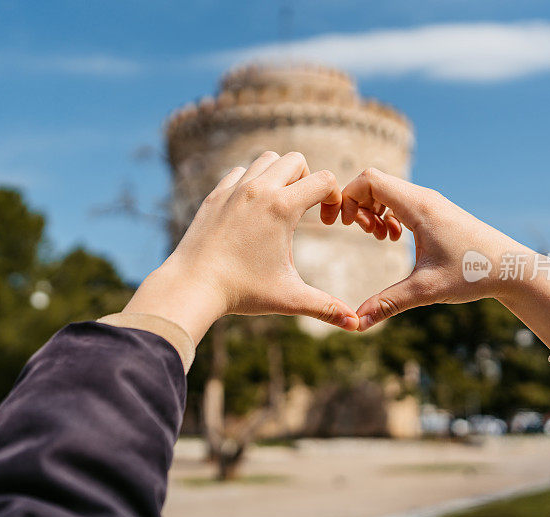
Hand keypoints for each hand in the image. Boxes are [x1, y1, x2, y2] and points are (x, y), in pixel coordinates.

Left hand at [124, 152, 359, 342]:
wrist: (192, 286)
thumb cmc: (242, 292)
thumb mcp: (289, 298)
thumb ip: (326, 307)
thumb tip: (356, 324)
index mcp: (282, 207)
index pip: (324, 180)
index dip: (335, 198)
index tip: (328, 222)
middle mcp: (259, 190)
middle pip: (296, 159)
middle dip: (307, 179)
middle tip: (304, 209)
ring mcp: (234, 189)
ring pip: (266, 160)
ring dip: (279, 175)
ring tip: (279, 206)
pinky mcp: (215, 195)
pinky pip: (239, 172)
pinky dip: (251, 182)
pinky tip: (251, 210)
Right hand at [341, 168, 549, 348]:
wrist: (513, 268)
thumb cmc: (474, 274)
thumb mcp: (426, 291)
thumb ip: (388, 303)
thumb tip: (356, 323)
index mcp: (419, 207)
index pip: (369, 179)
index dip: (348, 197)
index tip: (344, 225)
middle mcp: (423, 198)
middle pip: (374, 181)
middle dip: (357, 204)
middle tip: (363, 232)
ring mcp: (430, 202)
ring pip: (387, 190)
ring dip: (372, 209)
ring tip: (380, 238)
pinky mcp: (435, 211)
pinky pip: (400, 200)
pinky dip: (388, 213)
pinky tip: (393, 238)